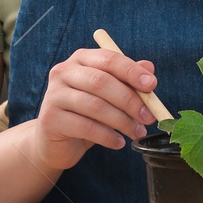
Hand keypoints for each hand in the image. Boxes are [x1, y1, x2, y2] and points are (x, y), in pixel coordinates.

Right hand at [32, 47, 156, 170]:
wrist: (55, 141)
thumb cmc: (86, 113)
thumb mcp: (109, 95)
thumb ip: (127, 80)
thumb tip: (149, 69)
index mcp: (81, 59)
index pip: (109, 59)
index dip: (131, 71)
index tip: (152, 85)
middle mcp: (64, 72)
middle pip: (101, 82)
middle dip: (130, 100)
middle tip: (148, 117)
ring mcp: (54, 95)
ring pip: (95, 106)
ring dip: (122, 121)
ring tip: (136, 132)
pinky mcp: (51, 119)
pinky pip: (86, 127)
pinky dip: (108, 136)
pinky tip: (119, 143)